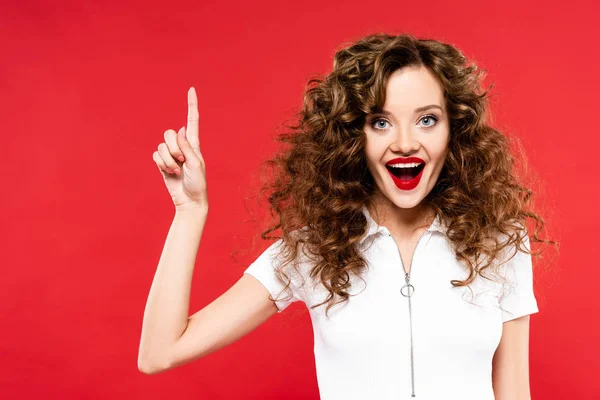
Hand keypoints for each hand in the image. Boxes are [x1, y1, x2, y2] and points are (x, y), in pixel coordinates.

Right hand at [152, 87, 207, 211]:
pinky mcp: (162, 163)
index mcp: (194, 144)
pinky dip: (162, 164)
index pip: (193, 121)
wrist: (189, 200)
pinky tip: (170, 173)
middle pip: (169, 133)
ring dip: (168, 160)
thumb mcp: (196, 164)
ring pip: (161, 145)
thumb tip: (181, 130)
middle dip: (173, 148)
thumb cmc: (198, 184)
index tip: (191, 89)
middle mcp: (182, 146)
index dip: (192, 105)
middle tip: (181, 161)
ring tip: (177, 170)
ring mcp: (171, 154)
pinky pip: (155, 155)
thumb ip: (188, 147)